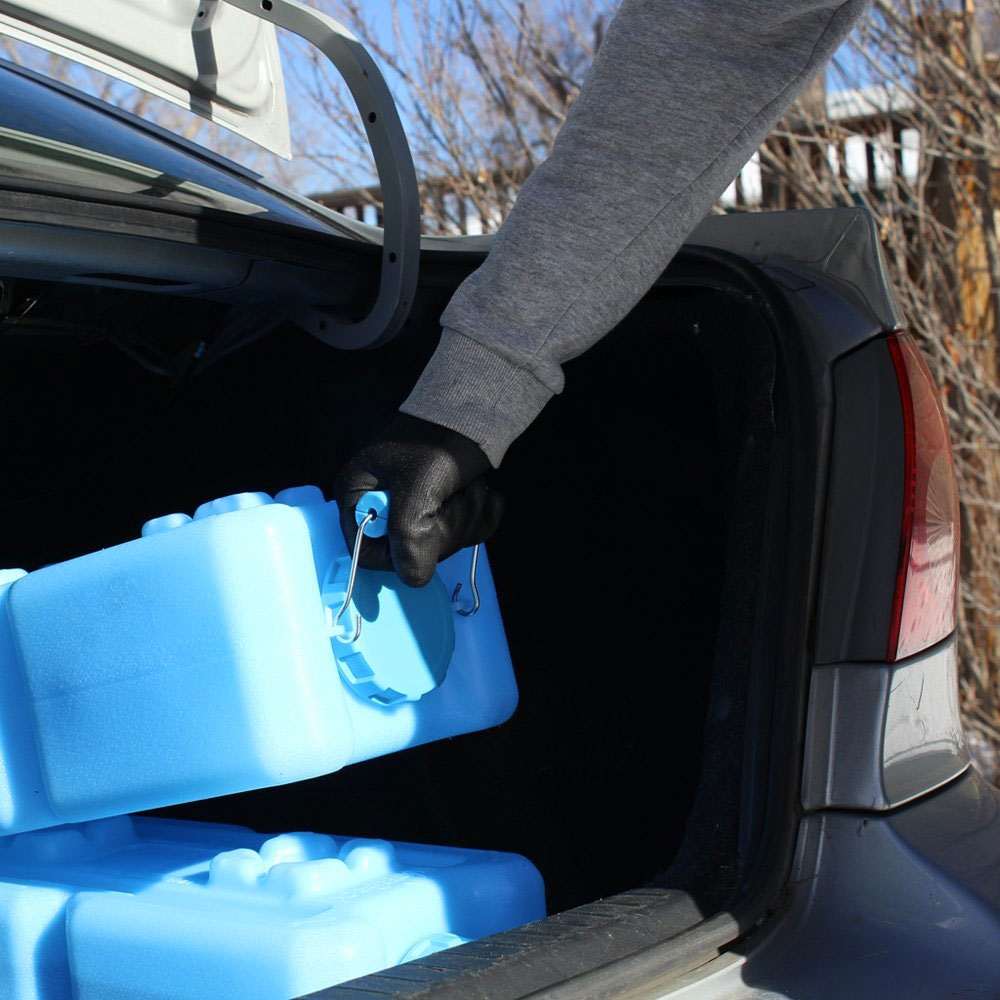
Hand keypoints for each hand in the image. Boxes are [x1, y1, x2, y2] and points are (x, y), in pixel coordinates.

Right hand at [333, 413, 502, 585]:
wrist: (477, 410)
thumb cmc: (439, 438)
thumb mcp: (418, 486)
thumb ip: (408, 536)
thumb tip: (412, 578)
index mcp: (359, 498)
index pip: (366, 554)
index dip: (398, 555)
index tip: (424, 539)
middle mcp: (383, 506)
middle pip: (411, 553)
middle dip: (443, 530)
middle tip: (454, 498)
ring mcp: (417, 508)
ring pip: (444, 545)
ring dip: (466, 519)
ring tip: (468, 487)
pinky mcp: (447, 508)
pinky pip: (467, 534)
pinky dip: (480, 516)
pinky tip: (480, 491)